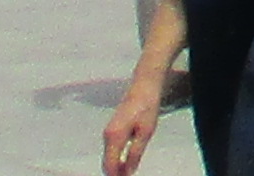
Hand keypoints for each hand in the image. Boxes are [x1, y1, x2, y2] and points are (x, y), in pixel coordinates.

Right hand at [101, 59, 165, 175]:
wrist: (144, 86)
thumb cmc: (146, 106)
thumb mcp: (145, 133)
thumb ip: (135, 154)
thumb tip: (129, 171)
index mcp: (114, 136)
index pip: (110, 166)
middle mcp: (107, 135)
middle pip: (106, 163)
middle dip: (115, 173)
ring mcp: (108, 132)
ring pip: (108, 157)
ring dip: (116, 167)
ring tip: (128, 172)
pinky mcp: (112, 129)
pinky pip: (111, 150)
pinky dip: (116, 158)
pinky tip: (127, 161)